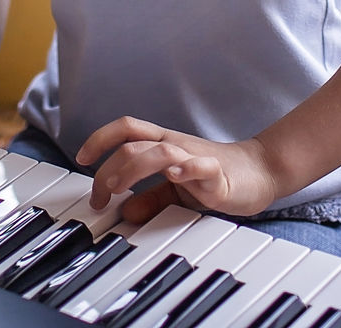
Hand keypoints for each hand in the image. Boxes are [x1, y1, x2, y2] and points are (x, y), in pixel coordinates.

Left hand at [76, 117, 278, 222]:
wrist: (259, 171)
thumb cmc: (213, 176)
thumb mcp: (174, 190)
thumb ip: (150, 199)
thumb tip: (125, 213)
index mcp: (162, 144)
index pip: (126, 129)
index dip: (100, 138)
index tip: (81, 158)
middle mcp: (175, 145)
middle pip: (134, 142)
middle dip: (109, 166)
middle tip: (98, 194)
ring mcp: (195, 157)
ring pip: (159, 150)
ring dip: (134, 166)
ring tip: (118, 186)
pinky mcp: (218, 174)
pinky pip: (200, 166)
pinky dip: (185, 168)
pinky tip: (173, 176)